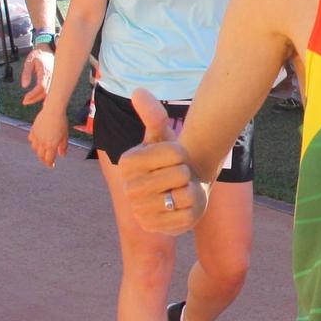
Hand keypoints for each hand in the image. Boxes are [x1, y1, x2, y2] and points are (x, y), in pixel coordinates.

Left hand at [19, 45, 53, 101]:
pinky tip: (36, 97)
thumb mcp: (28, 62)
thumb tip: (24, 86)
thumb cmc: (37, 55)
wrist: (47, 50)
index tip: (25, 98)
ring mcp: (54, 78)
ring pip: (49, 93)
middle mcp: (52, 76)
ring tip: (28, 100)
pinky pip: (50, 90)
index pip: (41, 87)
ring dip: (38, 98)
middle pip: (45, 92)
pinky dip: (43, 96)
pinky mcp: (54, 80)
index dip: (33, 94)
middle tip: (24, 102)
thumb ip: (26, 73)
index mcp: (45, 71)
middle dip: (35, 99)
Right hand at [29, 104, 68, 167]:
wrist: (53, 111)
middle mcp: (42, 142)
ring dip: (38, 151)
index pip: (48, 159)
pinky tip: (37, 141)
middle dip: (44, 159)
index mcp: (51, 145)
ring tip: (43, 151)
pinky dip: (34, 142)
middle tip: (47, 160)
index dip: (50, 164)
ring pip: (34, 148)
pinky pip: (31, 139)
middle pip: (40, 155)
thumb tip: (62, 155)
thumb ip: (63, 146)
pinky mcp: (33, 130)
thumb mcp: (65, 136)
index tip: (52, 165)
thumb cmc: (61, 123)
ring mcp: (36, 136)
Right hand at [119, 89, 202, 233]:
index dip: (182, 153)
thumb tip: (138, 91)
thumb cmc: (167, 158)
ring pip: (184, 194)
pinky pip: (187, 215)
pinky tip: (181, 205)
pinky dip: (192, 208)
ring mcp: (141, 211)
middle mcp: (129, 188)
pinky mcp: (156, 228)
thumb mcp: (161, 134)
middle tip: (179, 174)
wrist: (176, 187)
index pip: (173, 152)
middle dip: (187, 172)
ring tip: (179, 188)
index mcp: (128, 162)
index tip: (175, 156)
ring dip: (190, 189)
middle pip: (179, 174)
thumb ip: (153, 114)